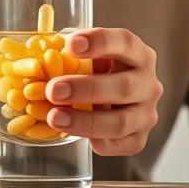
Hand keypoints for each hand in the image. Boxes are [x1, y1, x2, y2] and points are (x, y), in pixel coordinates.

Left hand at [44, 28, 163, 155]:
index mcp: (139, 54)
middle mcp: (149, 84)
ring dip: (85, 121)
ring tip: (55, 117)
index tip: (71, 44)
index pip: (125, 42)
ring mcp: (146, 114)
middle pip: (124, 86)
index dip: (99, 42)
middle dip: (86, 89)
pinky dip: (98, 142)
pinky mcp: (139, 139)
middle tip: (53, 90)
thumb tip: (39, 51)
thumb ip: (72, 53)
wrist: (115, 100)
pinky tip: (75, 134)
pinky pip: (120, 145)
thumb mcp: (90, 56)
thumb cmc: (98, 71)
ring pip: (121, 122)